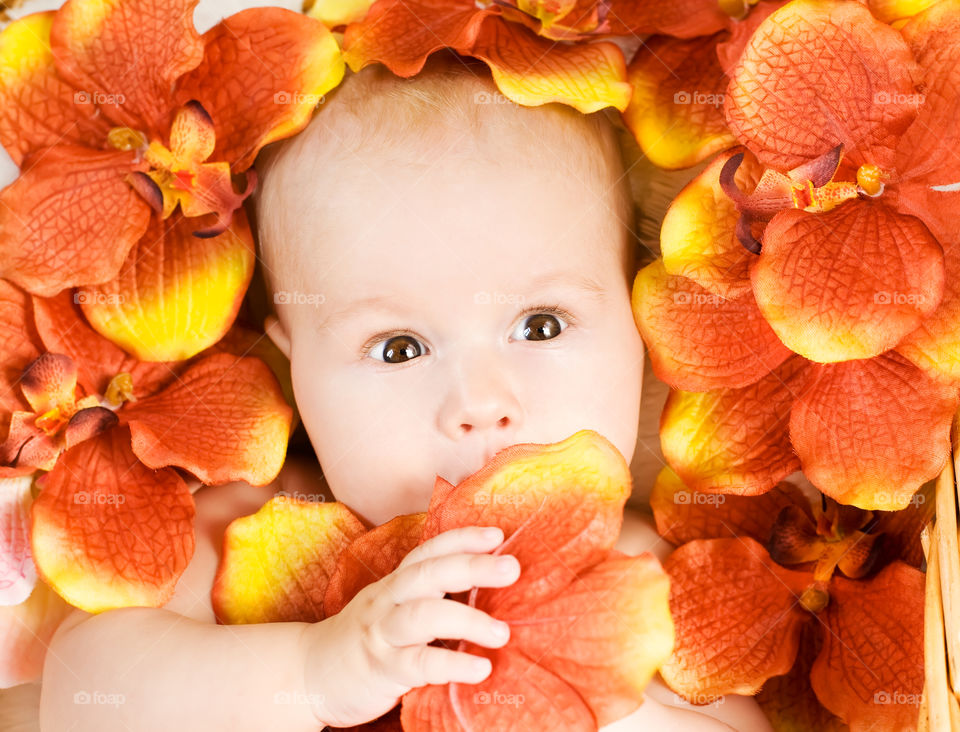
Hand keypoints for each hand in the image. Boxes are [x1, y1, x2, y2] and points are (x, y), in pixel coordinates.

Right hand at [302, 525, 520, 726]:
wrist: (309, 672)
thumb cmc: (366, 637)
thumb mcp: (393, 607)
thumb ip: (430, 595)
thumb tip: (488, 586)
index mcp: (395, 583)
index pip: (428, 552)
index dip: (461, 539)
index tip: (497, 534)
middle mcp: (388, 600)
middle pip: (429, 573)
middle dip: (472, 566)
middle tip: (512, 567)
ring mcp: (383, 633)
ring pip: (423, 615)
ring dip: (467, 619)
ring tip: (502, 632)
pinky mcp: (381, 670)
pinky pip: (419, 664)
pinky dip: (452, 664)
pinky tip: (480, 668)